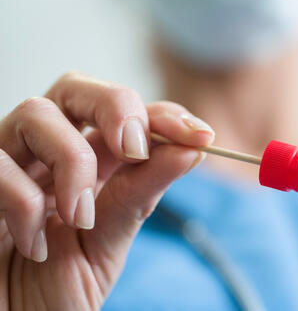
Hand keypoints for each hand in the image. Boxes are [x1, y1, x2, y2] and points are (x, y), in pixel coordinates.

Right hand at [0, 72, 213, 309]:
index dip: (164, 115)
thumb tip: (192, 150)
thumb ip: (140, 194)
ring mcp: (9, 164)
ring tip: (79, 217)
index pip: (128, 114)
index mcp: (89, 163)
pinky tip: (37, 246)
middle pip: (76, 88)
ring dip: (71, 160)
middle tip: (134, 149)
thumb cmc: (55, 286)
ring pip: (35, 112)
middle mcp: (48, 154)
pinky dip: (24, 203)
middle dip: (115, 106)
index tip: (201, 136)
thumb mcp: (109, 241)